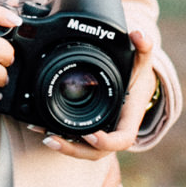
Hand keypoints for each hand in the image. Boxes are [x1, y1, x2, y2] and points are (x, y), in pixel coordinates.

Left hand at [31, 27, 158, 163]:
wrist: (136, 87)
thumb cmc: (139, 77)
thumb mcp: (143, 62)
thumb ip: (144, 47)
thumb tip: (139, 34)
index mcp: (129, 120)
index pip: (122, 140)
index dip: (106, 142)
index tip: (91, 134)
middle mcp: (115, 131)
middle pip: (97, 152)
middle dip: (75, 150)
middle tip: (52, 139)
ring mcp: (102, 134)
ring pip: (85, 150)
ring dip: (65, 146)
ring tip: (44, 136)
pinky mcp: (90, 131)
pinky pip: (77, 141)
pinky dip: (61, 137)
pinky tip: (41, 129)